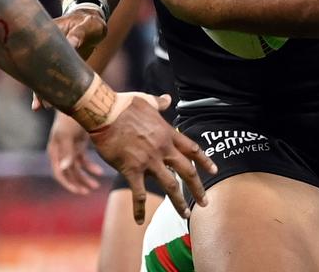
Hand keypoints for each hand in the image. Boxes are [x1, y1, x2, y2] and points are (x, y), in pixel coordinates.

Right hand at [32, 10, 107, 110]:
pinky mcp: (59, 66)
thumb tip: (72, 43)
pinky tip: (50, 104)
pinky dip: (53, 90)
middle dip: (37, 85)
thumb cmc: (89, 22)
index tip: (34, 78)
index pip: (39, 50)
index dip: (35, 64)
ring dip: (43, 91)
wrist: (93, 24)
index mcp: (49, 33)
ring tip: (41, 107)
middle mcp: (46, 47)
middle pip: (37, 67)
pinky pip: (54, 79)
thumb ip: (79, 33)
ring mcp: (52, 58)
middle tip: (38, 103)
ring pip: (44, 76)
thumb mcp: (86, 25)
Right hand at [47, 110, 104, 193]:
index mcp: (55, 150)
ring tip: (96, 185)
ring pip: (77, 168)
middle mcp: (61, 151)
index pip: (59, 173)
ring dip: (85, 177)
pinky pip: (83, 160)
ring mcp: (70, 147)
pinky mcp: (78, 144)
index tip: (79, 191)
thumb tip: (64, 170)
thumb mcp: (68, 135)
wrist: (80, 101)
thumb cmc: (71, 117)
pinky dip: (91, 167)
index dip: (68, 184)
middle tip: (89, 191)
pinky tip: (100, 172)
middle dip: (78, 183)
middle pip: (68, 173)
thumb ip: (66, 153)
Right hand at [88, 91, 216, 222]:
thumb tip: (167, 99)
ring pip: (170, 186)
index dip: (205, 161)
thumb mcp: (146, 100)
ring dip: (179, 202)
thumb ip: (159, 103)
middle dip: (198, 188)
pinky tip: (139, 220)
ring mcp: (148, 161)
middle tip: (204, 202)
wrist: (104, 112)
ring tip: (185, 214)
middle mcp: (163, 149)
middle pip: (187, 172)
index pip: (192, 149)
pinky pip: (138, 193)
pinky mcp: (131, 169)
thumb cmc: (123, 104)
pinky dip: (139, 209)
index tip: (214, 171)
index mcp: (167, 133)